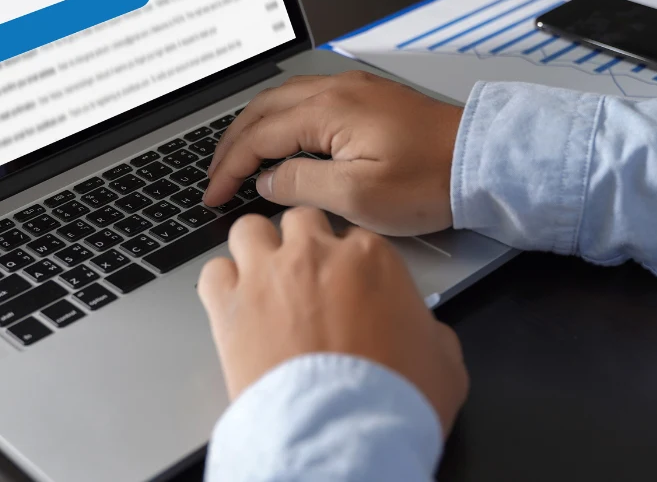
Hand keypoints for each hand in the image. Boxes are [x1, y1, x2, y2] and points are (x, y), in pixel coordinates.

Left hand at [198, 207, 468, 432]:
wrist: (340, 435)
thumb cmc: (393, 401)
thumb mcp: (443, 361)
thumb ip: (430, 330)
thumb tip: (424, 332)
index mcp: (370, 258)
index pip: (356, 238)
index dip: (351, 264)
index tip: (350, 288)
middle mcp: (314, 255)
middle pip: (301, 221)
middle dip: (302, 244)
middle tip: (306, 278)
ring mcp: (266, 276)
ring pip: (249, 229)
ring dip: (256, 249)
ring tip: (264, 281)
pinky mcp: (228, 308)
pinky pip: (213, 272)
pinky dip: (222, 284)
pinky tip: (235, 306)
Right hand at [204, 71, 461, 236]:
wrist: (483, 160)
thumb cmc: (431, 180)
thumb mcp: (358, 195)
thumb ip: (301, 185)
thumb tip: (266, 180)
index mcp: (327, 110)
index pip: (258, 136)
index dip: (229, 167)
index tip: (213, 194)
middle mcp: (335, 91)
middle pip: (262, 109)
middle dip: (232, 143)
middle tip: (216, 176)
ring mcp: (354, 90)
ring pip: (283, 101)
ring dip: (254, 128)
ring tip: (240, 159)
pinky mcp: (369, 99)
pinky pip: (308, 101)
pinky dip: (281, 121)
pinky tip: (282, 141)